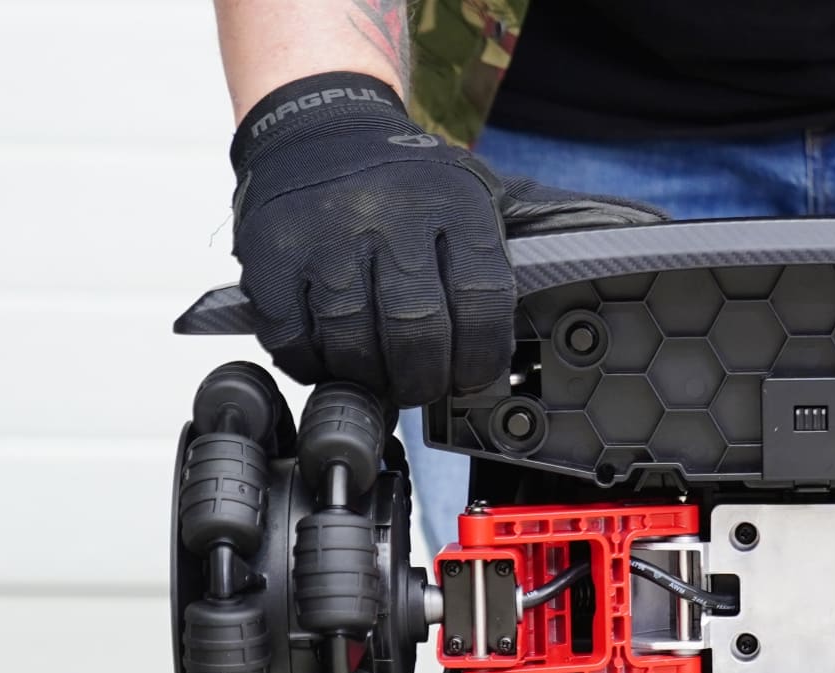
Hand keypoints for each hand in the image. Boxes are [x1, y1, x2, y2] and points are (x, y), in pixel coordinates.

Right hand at [228, 73, 514, 403]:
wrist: (315, 126)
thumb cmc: (401, 180)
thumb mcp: (469, 189)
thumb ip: (513, 239)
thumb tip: (565, 279)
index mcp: (451, 200)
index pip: (482, 300)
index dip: (480, 357)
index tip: (470, 373)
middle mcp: (387, 211)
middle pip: (417, 332)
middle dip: (425, 378)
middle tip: (421, 384)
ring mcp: (322, 233)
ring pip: (353, 344)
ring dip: (369, 377)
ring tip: (378, 373)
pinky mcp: (269, 254)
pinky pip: (293, 341)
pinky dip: (313, 365)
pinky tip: (330, 354)